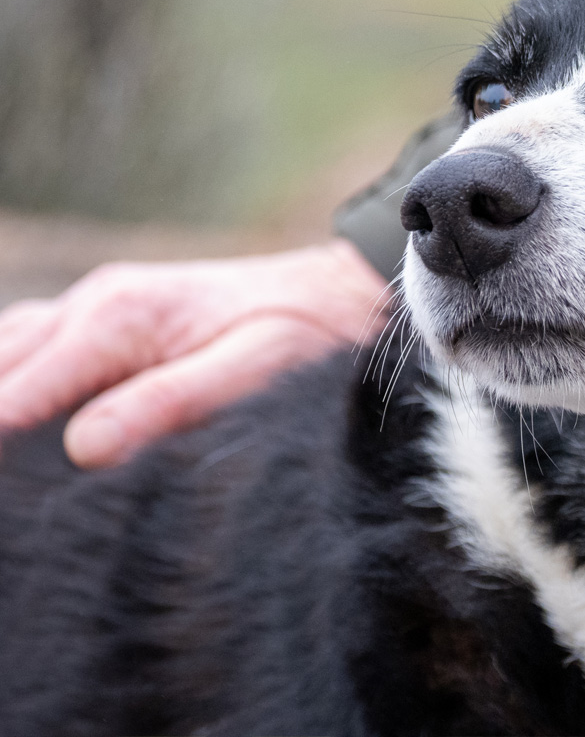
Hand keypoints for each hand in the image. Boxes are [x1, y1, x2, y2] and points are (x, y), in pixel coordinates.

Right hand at [0, 239, 391, 467]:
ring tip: (16, 478)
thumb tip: (85, 450)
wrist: (339, 290)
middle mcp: (94, 302)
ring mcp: (96, 305)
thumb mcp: (253, 368)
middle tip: (13, 500)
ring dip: (2, 402)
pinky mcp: (107, 318)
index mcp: (119, 317)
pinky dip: (16, 384)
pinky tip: (26, 431)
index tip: (8, 506)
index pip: (13, 396)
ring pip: (5, 353)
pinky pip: (33, 347)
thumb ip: (169, 404)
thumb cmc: (304, 331)